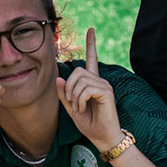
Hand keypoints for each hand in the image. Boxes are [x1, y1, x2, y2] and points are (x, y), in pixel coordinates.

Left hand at [57, 27, 122, 147]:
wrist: (102, 137)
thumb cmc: (89, 123)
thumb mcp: (72, 108)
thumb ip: (65, 94)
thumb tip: (59, 77)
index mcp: (92, 83)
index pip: (92, 59)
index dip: (91, 44)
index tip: (91, 29)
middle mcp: (100, 81)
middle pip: (77, 71)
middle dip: (69, 87)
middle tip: (72, 103)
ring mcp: (104, 86)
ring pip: (80, 80)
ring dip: (74, 96)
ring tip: (79, 108)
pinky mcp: (107, 92)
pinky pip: (86, 89)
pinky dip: (80, 100)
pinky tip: (84, 108)